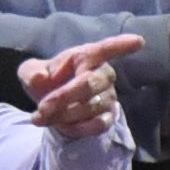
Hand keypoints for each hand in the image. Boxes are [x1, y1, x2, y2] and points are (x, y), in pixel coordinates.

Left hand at [19, 35, 135, 140]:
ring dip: (64, 116)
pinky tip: (61, 126)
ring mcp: (109, 96)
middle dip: (63, 98)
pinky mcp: (109, 116)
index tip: (139, 41)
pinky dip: (76, 129)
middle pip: (89, 84)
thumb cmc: (46, 81)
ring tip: (43, 117)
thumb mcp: (30, 73)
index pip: (107, 48)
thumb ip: (31, 72)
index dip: (123, 45)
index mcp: (86, 55)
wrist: (51, 106)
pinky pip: (98, 125)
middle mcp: (103, 73)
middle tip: (42, 108)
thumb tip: (41, 78)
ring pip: (90, 107)